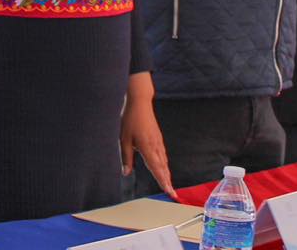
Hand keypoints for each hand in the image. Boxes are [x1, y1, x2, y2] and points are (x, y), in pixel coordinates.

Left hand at [121, 73, 175, 198]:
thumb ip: (126, 158)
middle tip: (172, 194)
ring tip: (168, 184)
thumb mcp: (124, 139)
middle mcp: (156, 146)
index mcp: (148, 148)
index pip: (157, 169)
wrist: (140, 102)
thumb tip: (126, 172)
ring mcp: (158, 141)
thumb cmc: (131, 119)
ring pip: (164, 161)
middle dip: (167, 181)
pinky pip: (163, 154)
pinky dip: (164, 164)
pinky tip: (163, 167)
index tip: (169, 192)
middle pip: (163, 167)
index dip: (163, 182)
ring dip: (166, 173)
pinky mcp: (158, 137)